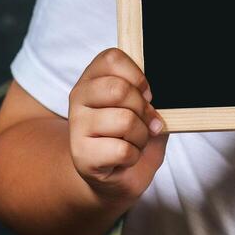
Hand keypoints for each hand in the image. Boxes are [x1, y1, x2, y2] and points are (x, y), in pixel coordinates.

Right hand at [68, 47, 167, 205]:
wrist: (114, 176)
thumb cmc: (130, 136)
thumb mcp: (142, 108)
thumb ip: (147, 94)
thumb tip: (157, 94)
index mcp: (93, 78)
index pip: (112, 58)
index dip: (137, 76)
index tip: (146, 94)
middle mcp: (79, 98)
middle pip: (119, 90)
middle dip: (143, 109)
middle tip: (146, 122)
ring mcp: (77, 126)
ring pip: (124, 121)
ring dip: (141, 136)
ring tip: (135, 142)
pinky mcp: (81, 155)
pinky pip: (122, 150)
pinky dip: (134, 156)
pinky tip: (125, 158)